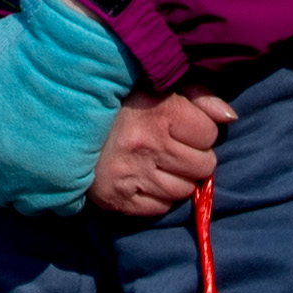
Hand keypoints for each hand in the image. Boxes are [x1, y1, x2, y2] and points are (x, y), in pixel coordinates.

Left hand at [0, 0, 139, 215]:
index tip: (3, 141)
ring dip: (35, 190)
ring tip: (48, 162)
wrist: (70, 47)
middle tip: (28, 149)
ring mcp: (31, 179)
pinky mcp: (67, 182)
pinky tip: (71, 169)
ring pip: (28, 206)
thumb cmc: (14, 48)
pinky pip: (64, 207)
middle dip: (7, 177)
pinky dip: (66, 195)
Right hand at [87, 88, 236, 221]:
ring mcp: (134, 175)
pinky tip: (143, 177)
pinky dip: (157, 195)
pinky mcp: (119, 199)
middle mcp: (149, 146)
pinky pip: (161, 207)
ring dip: (177, 178)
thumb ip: (197, 96)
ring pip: (185, 190)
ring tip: (157, 162)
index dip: (198, 129)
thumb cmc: (115, 101)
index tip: (180, 125)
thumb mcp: (155, 85)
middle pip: (204, 166)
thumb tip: (230, 117)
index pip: (209, 134)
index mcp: (159, 112)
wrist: (62, 122)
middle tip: (170, 146)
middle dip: (193, 156)